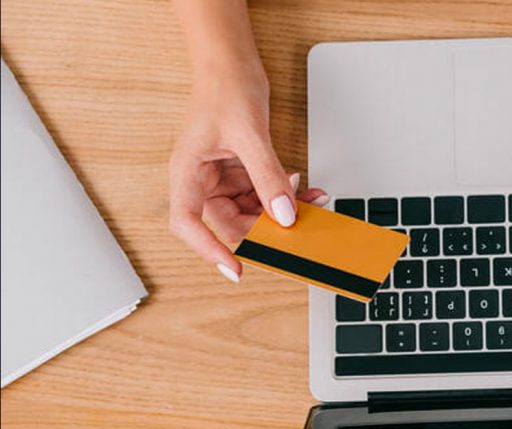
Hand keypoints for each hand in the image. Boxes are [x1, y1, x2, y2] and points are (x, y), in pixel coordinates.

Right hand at [168, 66, 326, 281]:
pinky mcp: (240, 172)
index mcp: (187, 173)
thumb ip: (267, 176)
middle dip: (264, 226)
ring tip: (310, 200)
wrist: (232, 64)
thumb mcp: (250, 135)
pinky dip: (284, 195)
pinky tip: (304, 187)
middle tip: (297, 228)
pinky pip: (263, 195)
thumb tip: (284, 214)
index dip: (208, 249)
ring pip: (251, 211)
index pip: (188, 223)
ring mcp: (222, 178)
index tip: (234, 267)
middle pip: (229, 222)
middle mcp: (201, 181)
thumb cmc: (226, 89)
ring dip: (280, 210)